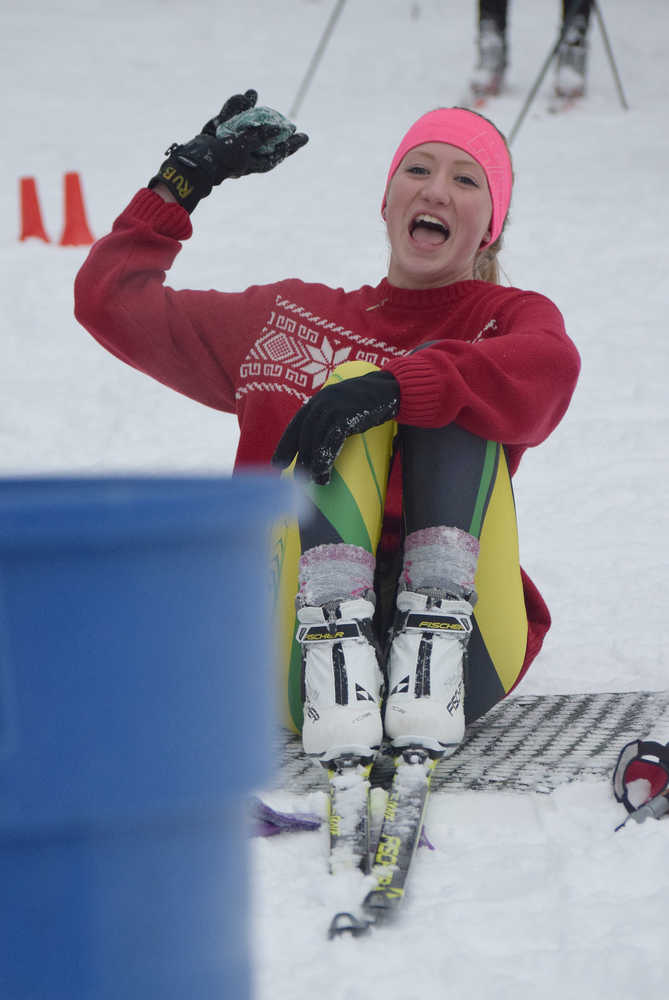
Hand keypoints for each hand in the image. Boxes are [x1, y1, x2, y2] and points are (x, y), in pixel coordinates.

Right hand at [148, 89, 308, 212]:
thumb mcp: (244, 147)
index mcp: (256, 161)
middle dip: (276, 129)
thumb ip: (260, 135)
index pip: (278, 152)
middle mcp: (247, 153)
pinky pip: (232, 119)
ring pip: (249, 127)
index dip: (291, 145)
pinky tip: (246, 96)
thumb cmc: (224, 159)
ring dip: (255, 114)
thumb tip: (279, 128)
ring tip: (259, 100)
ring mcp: (234, 143)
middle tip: (291, 124)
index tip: (304, 137)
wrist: (197, 160)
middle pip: (266, 139)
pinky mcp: (221, 134)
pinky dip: (236, 108)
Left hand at [272, 371, 399, 484]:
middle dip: (300, 460)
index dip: (285, 446)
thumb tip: (318, 443)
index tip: (277, 464)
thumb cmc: (365, 402)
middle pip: (303, 437)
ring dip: (312, 465)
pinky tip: (323, 474)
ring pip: (314, 442)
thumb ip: (327, 418)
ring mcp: (331, 409)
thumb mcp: (340, 405)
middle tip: (299, 479)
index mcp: (315, 402)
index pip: (294, 426)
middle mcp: (319, 404)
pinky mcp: (344, 416)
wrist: (388, 389)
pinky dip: (324, 461)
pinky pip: (329, 443)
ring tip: (316, 481)